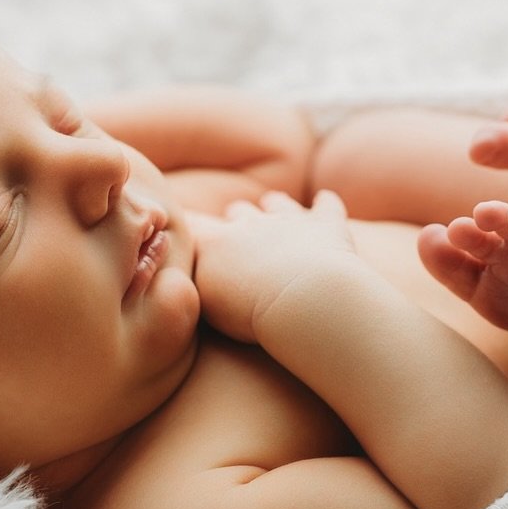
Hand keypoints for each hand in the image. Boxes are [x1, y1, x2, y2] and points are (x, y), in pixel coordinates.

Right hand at [188, 189, 356, 343]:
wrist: (303, 299)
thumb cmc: (250, 310)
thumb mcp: (203, 300)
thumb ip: (193, 278)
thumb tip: (180, 269)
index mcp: (218, 241)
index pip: (195, 225)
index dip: (188, 223)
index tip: (181, 220)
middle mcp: (252, 223)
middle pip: (239, 212)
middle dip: (236, 217)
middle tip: (235, 222)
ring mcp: (291, 221)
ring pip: (279, 204)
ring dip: (276, 205)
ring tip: (273, 203)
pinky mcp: (326, 226)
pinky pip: (327, 206)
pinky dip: (326, 202)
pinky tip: (326, 198)